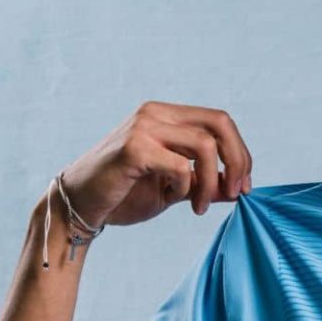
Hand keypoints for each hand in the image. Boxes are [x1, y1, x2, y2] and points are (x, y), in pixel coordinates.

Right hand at [54, 101, 253, 227]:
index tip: (242, 185)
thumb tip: (240, 189)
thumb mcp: (175, 189)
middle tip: (236, 192)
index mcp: (166, 115)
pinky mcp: (133, 147)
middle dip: (237, 160)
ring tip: (199, 207)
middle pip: (220, 123)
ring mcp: (143, 126)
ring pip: (204, 144)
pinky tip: (173, 198)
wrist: (79, 207)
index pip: (220, 121)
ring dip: (211, 181)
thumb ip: (205, 184)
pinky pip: (180, 165)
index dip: (239, 152)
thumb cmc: (124, 195)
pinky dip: (186, 186)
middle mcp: (155, 113)